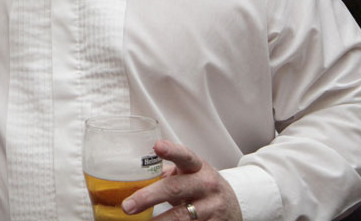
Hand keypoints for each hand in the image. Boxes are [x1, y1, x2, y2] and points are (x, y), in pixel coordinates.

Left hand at [122, 140, 241, 220]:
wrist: (232, 206)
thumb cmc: (200, 185)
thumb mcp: (189, 173)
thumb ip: (166, 173)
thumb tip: (130, 178)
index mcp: (197, 167)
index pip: (185, 156)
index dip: (171, 151)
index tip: (157, 146)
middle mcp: (207, 185)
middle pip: (175, 189)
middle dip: (148, 197)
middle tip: (128, 206)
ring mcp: (213, 207)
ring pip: (181, 216)